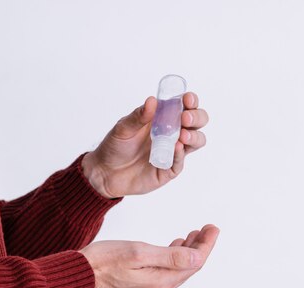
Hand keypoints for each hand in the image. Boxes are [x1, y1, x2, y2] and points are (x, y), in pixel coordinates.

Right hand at [78, 225, 219, 287]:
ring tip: (191, 235)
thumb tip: (198, 257)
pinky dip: (171, 260)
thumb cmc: (101, 261)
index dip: (206, 244)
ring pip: (176, 271)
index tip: (213, 228)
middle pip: (187, 268)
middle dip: (199, 247)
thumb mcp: (138, 253)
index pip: (194, 263)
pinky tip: (171, 248)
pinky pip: (164, 275)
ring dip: (186, 253)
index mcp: (160, 283)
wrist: (75, 278)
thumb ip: (171, 256)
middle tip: (206, 229)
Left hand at [81, 92, 208, 198]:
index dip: (191, 101)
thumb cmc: (116, 146)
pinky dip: (180, 154)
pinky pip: (180, 162)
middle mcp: (172, 133)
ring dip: (194, 136)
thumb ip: (138, 116)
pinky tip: (176, 148)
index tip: (187, 99)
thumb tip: (152, 101)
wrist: (106, 172)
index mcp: (163, 118)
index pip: (185, 106)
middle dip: (197, 117)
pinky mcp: (169, 169)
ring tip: (183, 135)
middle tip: (185, 118)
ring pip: (196, 141)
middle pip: (197, 122)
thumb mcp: (123, 128)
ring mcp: (173, 151)